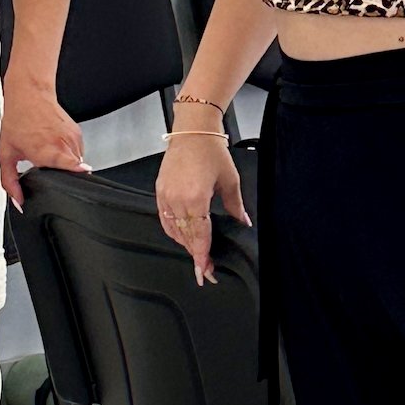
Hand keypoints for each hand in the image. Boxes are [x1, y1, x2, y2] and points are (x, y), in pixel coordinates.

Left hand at [0, 69, 86, 207]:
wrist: (29, 95)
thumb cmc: (17, 121)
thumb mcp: (6, 154)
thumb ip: (10, 182)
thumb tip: (18, 202)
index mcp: (45, 151)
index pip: (70, 164)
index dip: (76, 170)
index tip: (83, 171)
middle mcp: (62, 144)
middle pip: (73, 170)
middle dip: (62, 174)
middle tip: (47, 167)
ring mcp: (73, 138)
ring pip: (77, 161)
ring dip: (65, 163)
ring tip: (49, 152)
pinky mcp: (78, 134)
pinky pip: (78, 152)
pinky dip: (69, 153)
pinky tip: (55, 145)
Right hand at [155, 129, 249, 284]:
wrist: (193, 131)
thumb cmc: (211, 151)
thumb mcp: (230, 181)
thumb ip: (236, 207)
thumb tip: (243, 223)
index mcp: (196, 199)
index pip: (199, 236)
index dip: (202, 256)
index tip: (205, 272)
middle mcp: (177, 200)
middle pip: (186, 237)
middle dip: (197, 254)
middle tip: (206, 268)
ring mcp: (166, 197)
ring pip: (175, 231)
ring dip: (186, 244)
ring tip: (198, 254)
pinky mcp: (160, 192)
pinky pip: (165, 219)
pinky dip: (174, 231)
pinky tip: (183, 237)